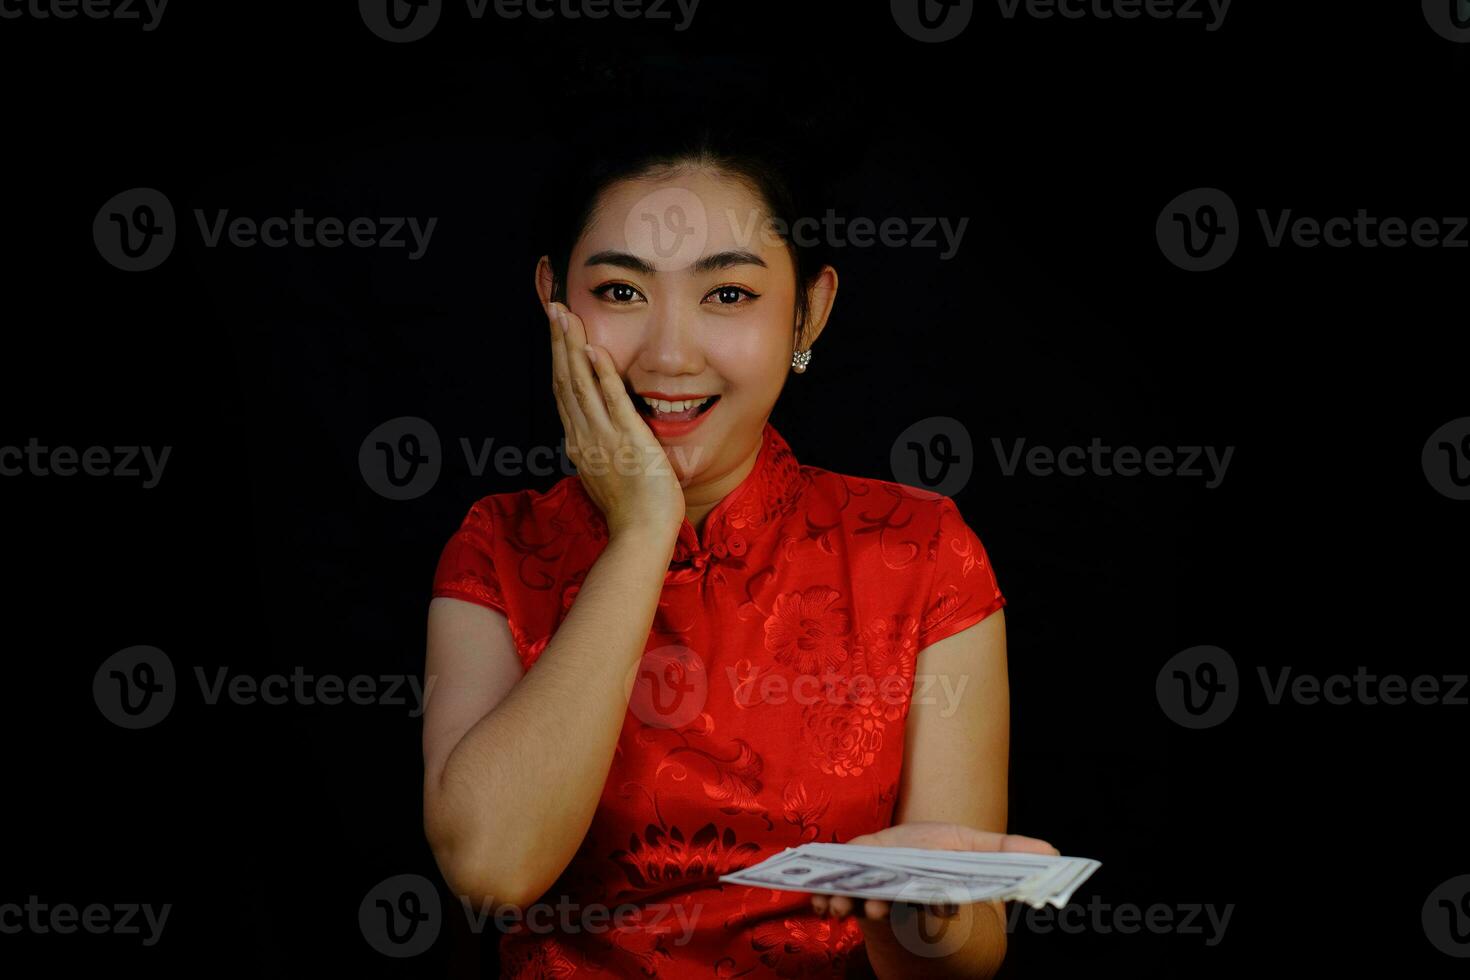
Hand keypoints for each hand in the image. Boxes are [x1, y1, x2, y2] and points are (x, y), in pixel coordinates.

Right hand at [546, 300, 685, 541]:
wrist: (642, 536)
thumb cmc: (633, 511)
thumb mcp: (608, 473)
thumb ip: (601, 450)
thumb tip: (599, 434)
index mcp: (580, 443)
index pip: (564, 392)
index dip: (558, 358)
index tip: (556, 331)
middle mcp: (584, 437)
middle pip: (564, 380)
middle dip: (558, 342)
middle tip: (552, 307)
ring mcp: (602, 438)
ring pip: (579, 384)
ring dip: (571, 346)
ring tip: (564, 315)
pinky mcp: (626, 440)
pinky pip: (611, 400)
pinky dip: (600, 373)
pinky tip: (593, 349)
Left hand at [809, 821, 1059, 921]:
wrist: (898, 853)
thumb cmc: (935, 849)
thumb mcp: (970, 844)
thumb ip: (1005, 851)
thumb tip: (1056, 856)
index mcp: (932, 891)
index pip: (936, 901)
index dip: (935, 904)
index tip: (934, 903)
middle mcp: (901, 899)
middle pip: (893, 905)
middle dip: (883, 907)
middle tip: (875, 907)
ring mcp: (872, 896)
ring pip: (859, 906)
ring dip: (847, 905)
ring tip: (836, 904)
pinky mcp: (847, 889)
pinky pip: (832, 898)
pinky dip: (824, 899)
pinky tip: (818, 897)